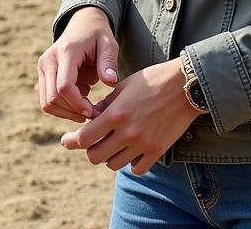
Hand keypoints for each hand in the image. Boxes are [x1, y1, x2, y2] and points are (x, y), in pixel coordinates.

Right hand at [37, 6, 119, 122]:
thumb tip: (111, 82)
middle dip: (73, 112)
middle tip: (93, 113)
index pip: (64, 86)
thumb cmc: (98, 35)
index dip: (78, 104)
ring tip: (87, 106)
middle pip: (53, 98)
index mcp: (66, 51)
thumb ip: (109, 62)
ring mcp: (43, 66)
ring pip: (47, 103)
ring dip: (66, 112)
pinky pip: (46, 100)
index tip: (94, 111)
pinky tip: (79, 99)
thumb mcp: (109, 44)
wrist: (83, 24)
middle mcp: (49, 59)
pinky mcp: (42, 74)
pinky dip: (61, 108)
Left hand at [59, 58, 196, 173]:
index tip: (66, 141)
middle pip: (95, 156)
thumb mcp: (122, 87)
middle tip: (92, 142)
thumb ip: (104, 105)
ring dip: (109, 156)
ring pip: (113, 165)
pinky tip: (130, 151)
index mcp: (115, 113)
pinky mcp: (157, 151)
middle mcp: (127, 132)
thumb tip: (88, 118)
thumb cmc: (150, 81)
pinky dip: (130, 163)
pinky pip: (136, 169)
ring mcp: (143, 144)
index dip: (72, 141)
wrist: (184, 86)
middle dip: (90, 149)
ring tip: (112, 144)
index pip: (84, 138)